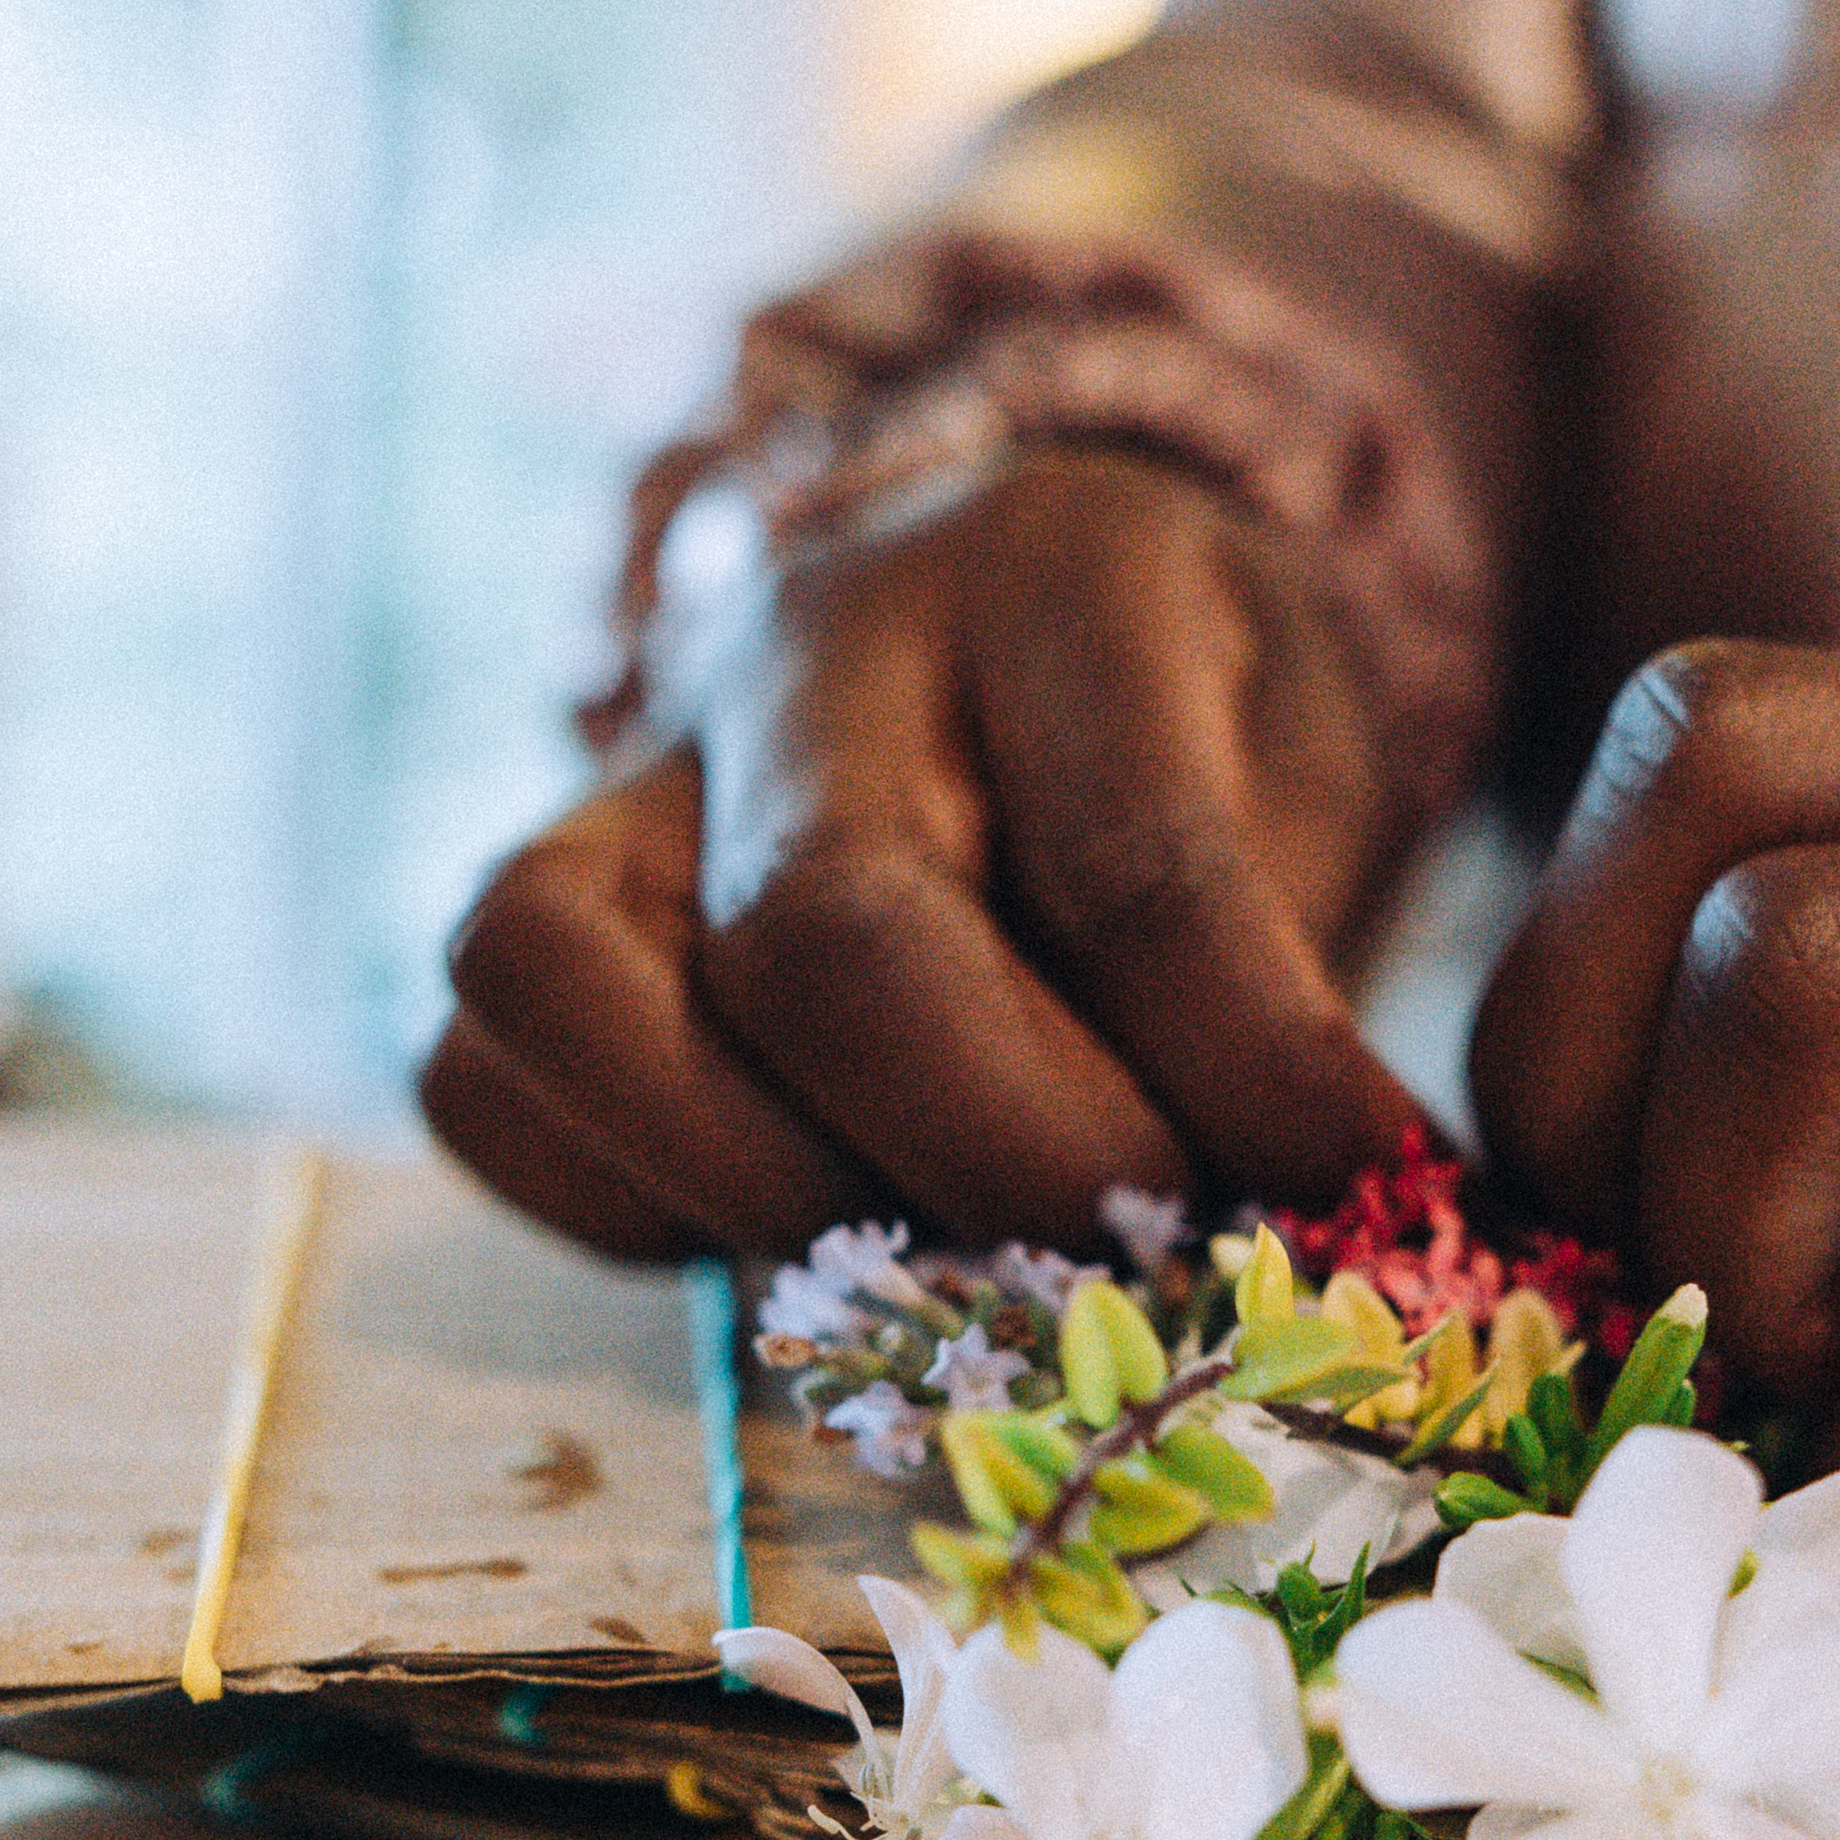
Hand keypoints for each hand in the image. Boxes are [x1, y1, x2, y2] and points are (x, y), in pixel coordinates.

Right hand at [424, 447, 1432, 1259]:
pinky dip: (623, 1201)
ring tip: (945, 1265)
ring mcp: (636, 768)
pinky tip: (798, 1226)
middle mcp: (812, 645)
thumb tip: (1313, 1228)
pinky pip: (480, 1075)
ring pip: (560, 977)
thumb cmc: (1203, 752)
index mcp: (1061, 574)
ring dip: (766, 1191)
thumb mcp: (1311, 795)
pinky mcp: (534, 904)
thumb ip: (1278, 987)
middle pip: (826, 936)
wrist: (1041, 632)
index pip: (1133, 860)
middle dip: (1005, 1161)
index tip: (1359, 1193)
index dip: (1253, 1075)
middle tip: (1138, 1264)